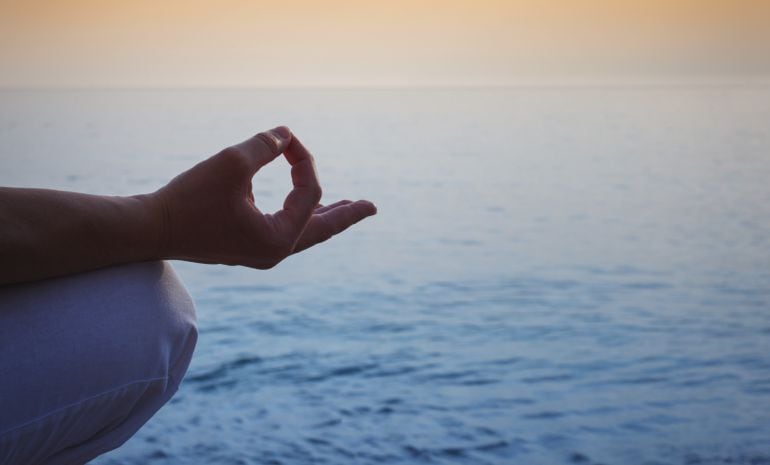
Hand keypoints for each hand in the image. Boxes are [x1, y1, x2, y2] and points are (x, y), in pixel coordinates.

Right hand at [152, 126, 376, 268]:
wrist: (148, 228)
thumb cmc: (187, 198)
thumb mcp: (231, 163)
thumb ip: (265, 145)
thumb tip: (286, 134)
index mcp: (278, 240)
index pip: (308, 192)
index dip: (303, 160)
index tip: (286, 139)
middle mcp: (274, 252)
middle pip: (322, 229)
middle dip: (347, 214)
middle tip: (373, 207)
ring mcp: (260, 253)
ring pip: (304, 232)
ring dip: (325, 217)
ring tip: (348, 208)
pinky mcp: (245, 247)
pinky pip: (284, 232)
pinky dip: (300, 219)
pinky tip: (306, 211)